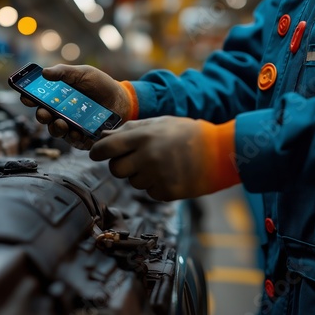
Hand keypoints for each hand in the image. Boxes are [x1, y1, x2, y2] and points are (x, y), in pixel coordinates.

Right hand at [20, 64, 131, 149]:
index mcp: (56, 97)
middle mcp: (60, 113)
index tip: (26, 97)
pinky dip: (74, 137)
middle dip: (41, 116)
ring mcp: (70, 126)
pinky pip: (74, 141)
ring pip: (57, 131)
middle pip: (44, 118)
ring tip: (61, 123)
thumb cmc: (100, 85)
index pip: (37, 99)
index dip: (29, 99)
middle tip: (44, 113)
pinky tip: (77, 132)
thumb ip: (64, 72)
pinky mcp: (82, 138)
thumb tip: (44, 73)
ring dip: (56, 128)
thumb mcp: (82, 73)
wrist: (121, 99)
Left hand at [89, 116, 239, 200]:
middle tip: (136, 159)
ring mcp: (157, 176)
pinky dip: (156, 185)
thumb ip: (129, 130)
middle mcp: (147, 157)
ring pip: (133, 182)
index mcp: (143, 137)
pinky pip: (149, 192)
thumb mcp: (158, 123)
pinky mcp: (167, 192)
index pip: (106, 148)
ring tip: (161, 163)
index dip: (97, 152)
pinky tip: (170, 174)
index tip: (95, 154)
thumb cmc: (186, 133)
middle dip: (121, 165)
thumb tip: (103, 137)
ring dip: (141, 175)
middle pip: (116, 170)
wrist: (219, 152)